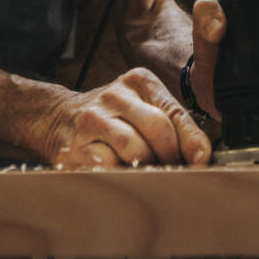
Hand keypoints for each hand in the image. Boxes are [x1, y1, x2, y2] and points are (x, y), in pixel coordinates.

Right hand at [39, 68, 210, 168]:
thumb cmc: (110, 118)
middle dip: (171, 156)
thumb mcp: (142, 109)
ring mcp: (93, 118)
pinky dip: (123, 176)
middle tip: (173, 172)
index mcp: (139, 82)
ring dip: (148, 169)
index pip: (175, 112)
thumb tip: (201, 157)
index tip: (202, 161)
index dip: (192, 140)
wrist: (55, 118)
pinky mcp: (76, 145)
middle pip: (158, 128)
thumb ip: (172, 126)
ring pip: (135, 150)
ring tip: (148, 175)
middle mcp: (115, 95)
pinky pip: (110, 167)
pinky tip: (123, 176)